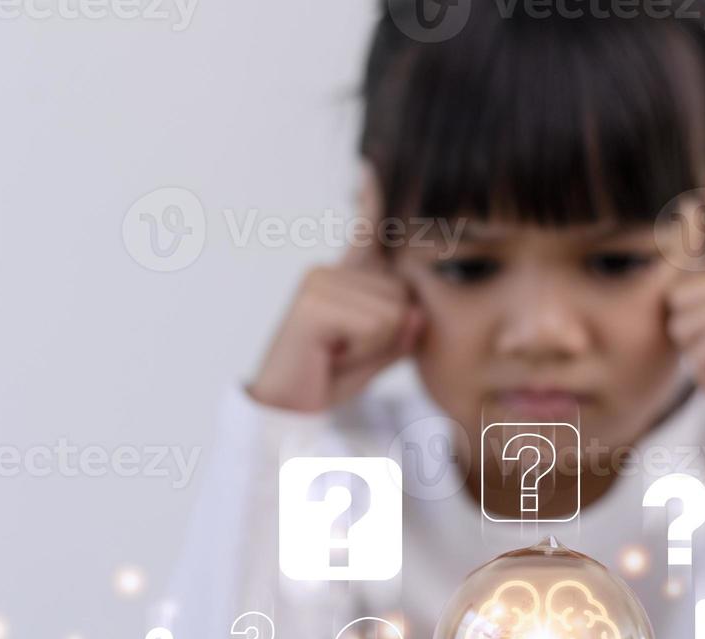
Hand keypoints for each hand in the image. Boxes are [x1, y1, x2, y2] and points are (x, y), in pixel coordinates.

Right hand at [248, 171, 424, 412]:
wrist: (287, 411)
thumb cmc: (329, 378)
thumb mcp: (378, 350)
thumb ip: (404, 328)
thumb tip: (417, 311)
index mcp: (343, 277)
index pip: (365, 231)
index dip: (372, 197)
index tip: (370, 163)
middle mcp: (328, 270)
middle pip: (403, 294)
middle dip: (390, 334)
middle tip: (346, 353)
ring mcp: (318, 282)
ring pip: (393, 311)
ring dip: (375, 345)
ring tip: (336, 354)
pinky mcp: (313, 302)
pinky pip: (375, 323)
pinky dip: (362, 349)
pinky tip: (330, 355)